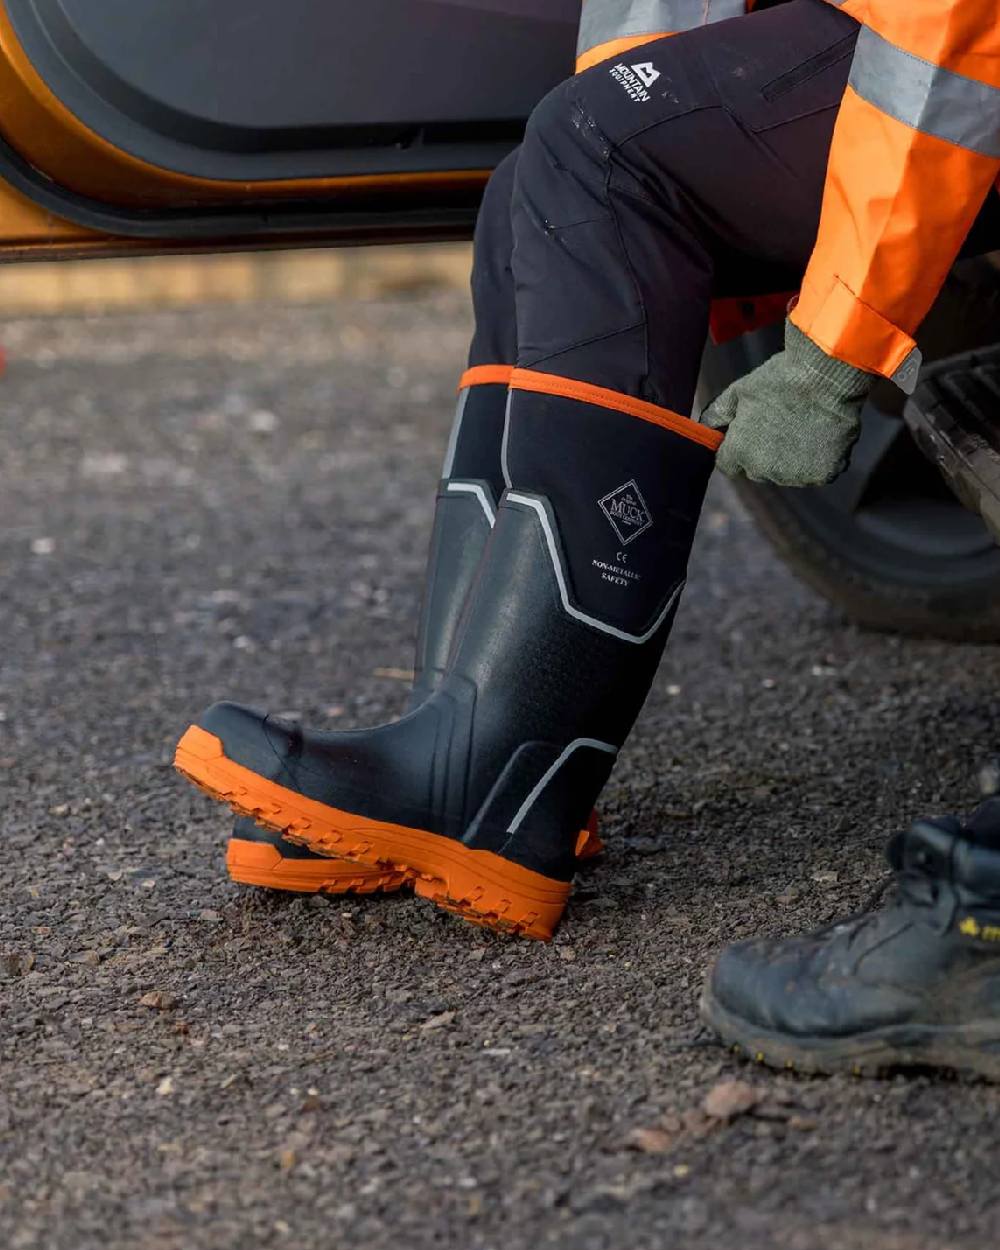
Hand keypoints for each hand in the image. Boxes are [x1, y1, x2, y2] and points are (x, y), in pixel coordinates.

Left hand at [702, 320, 873, 486]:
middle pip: (759, 471)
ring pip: (789, 474)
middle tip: (782, 425)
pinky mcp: (823, 475)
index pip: (729, 465)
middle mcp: (765, 472)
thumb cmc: (779, 379)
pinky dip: (820, 460)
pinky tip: (823, 434)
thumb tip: (703, 427)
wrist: (825, 375)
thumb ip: (716, 414)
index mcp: (740, 453)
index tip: (750, 434)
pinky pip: (817, 473)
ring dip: (793, 459)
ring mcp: (795, 476)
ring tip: (804, 426)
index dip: (737, 449)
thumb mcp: (738, 392)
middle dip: (765, 455)